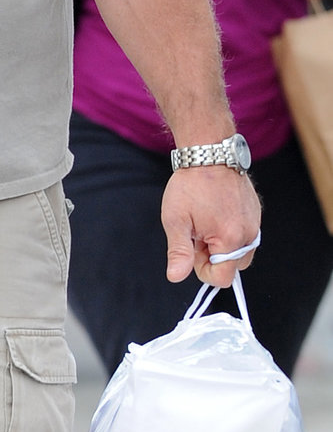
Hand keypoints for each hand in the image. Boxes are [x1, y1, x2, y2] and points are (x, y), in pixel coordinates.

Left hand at [161, 164, 261, 286]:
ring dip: (222, 246)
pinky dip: (230, 233)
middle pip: (234, 267)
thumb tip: (176, 277)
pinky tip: (215, 215)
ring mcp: (254, 223)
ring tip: (205, 224)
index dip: (203, 270)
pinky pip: (245, 236)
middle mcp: (249, 233)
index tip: (192, 250)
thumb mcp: (176, 220)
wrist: (209, 154)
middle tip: (197, 235)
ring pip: (240, 252)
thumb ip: (179, 252)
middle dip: (214, 259)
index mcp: (230, 239)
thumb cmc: (190, 185)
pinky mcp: (255, 213)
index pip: (223, 277)